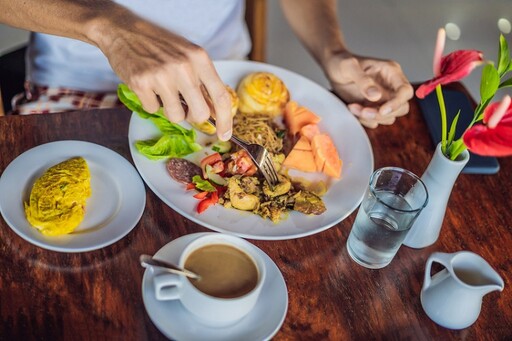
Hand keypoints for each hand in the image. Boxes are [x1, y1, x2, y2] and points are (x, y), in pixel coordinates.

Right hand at [98, 17, 232, 139]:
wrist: (123, 31)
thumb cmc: (159, 45)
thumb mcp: (188, 55)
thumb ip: (202, 80)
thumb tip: (215, 112)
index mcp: (200, 59)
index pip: (220, 96)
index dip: (225, 120)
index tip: (225, 134)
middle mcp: (184, 67)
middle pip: (200, 113)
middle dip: (194, 117)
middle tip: (185, 108)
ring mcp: (162, 76)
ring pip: (176, 116)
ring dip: (170, 110)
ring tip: (163, 92)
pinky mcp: (141, 83)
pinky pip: (153, 110)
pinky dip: (150, 102)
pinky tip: (147, 86)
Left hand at [324, 52, 412, 127]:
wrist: (332, 68)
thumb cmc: (341, 62)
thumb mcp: (349, 66)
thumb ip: (363, 80)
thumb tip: (376, 96)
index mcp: (391, 72)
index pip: (405, 91)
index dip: (397, 103)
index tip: (382, 110)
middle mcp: (390, 87)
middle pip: (401, 108)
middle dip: (382, 114)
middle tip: (363, 111)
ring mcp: (382, 99)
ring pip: (388, 117)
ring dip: (371, 118)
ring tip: (353, 107)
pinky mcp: (372, 108)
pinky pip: (375, 121)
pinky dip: (364, 120)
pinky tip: (352, 108)